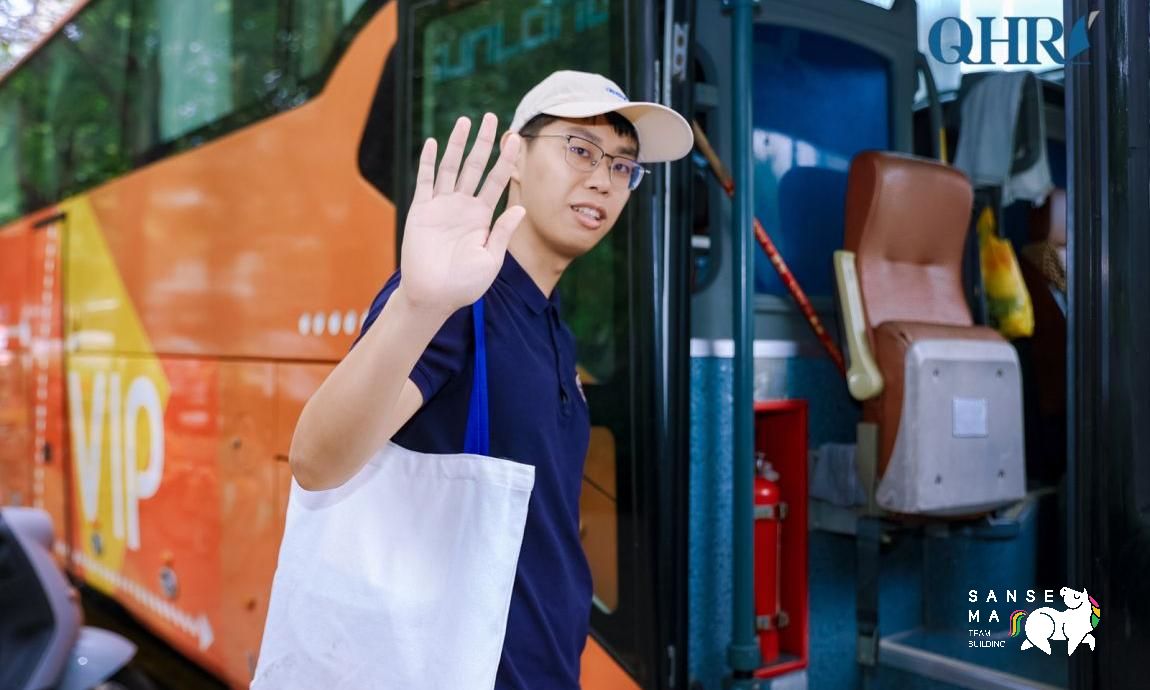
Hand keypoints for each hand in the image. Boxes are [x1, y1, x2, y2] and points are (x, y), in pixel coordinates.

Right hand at [397, 113, 525, 316]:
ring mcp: (441, 206)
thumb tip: (521, 209)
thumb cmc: (465, 284)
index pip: (497, 180)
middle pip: (475, 166)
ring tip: (465, 121)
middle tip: (491, 117)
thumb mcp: (491, 259)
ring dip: (457, 144)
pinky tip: (432, 143)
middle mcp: (463, 206)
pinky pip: (425, 182)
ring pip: (450, 167)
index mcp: (482, 216)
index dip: (506, 160)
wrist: (434, 296)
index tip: (516, 139)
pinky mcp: (421, 211)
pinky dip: (428, 162)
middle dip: (483, 142)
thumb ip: (503, 232)